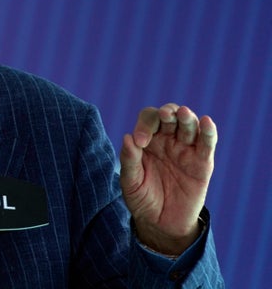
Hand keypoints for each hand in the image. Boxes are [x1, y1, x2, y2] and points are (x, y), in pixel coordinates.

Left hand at [119, 103, 216, 254]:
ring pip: (189, 125)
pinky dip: (208, 131)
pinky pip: (207, 143)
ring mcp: (185, 149)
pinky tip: (206, 122)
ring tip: (182, 113)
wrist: (161, 223)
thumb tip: (127, 137)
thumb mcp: (130, 182)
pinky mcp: (202, 162)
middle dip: (167, 113)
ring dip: (186, 117)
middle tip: (164, 115)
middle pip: (170, 116)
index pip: (148, 119)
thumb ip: (129, 160)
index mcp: (147, 140)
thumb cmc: (142, 199)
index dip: (145, 125)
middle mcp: (167, 140)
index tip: (141, 142)